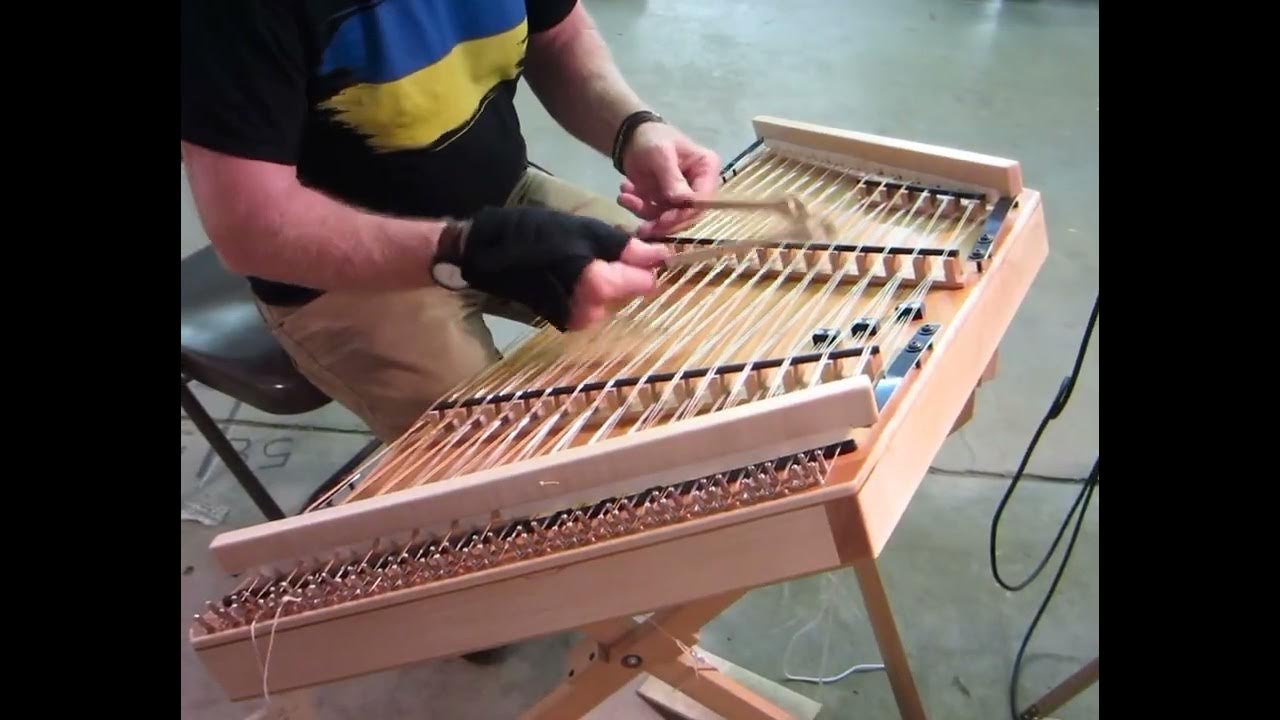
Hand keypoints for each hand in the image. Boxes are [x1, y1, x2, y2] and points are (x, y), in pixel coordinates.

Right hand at [460, 207, 670, 331]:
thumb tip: (662, 257)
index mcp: (599, 288)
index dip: (644, 264)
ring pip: (611, 299)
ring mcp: (576, 321)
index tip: (633, 248)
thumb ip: (626, 249)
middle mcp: (591, 313)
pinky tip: (570, 272)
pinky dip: (588, 290)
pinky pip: (592, 305)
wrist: (487, 253)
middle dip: (621, 272)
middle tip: (596, 248)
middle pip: (628, 292)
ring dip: (604, 280)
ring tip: (579, 258)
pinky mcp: (564, 322)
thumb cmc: (536, 234)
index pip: (645, 282)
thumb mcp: (585, 230)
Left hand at [616, 122, 720, 237]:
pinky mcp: (665, 202)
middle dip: (662, 222)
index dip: (685, 214)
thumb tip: (683, 202)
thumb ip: (672, 178)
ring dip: (644, 211)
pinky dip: (637, 207)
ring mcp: (681, 196)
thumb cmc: (652, 138)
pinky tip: (625, 194)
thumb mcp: (661, 154)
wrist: (631, 137)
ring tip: (625, 196)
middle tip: (642, 227)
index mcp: (706, 168)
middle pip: (687, 215)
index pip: (703, 200)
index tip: (664, 220)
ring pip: (667, 218)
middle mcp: (698, 185)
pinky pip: (653, 214)